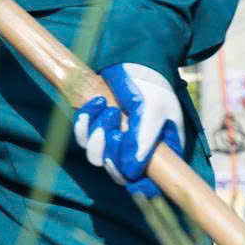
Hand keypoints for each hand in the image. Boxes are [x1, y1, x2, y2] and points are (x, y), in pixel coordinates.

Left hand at [74, 63, 185, 198]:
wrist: (133, 59)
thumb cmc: (152, 85)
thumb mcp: (153, 110)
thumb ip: (142, 140)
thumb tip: (130, 172)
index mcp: (161, 151)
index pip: (151, 184)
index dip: (139, 186)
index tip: (129, 177)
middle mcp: (138, 151)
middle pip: (118, 173)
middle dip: (111, 152)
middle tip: (116, 123)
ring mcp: (116, 141)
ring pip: (97, 157)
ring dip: (97, 134)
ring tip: (109, 109)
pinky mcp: (97, 128)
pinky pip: (82, 138)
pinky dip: (85, 121)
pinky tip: (95, 103)